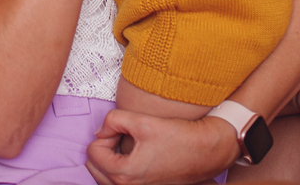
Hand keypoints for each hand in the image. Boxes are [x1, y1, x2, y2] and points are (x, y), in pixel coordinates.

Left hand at [85, 108, 235, 184]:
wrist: (206, 151)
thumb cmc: (178, 137)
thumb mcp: (142, 121)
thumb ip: (113, 120)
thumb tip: (100, 131)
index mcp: (125, 174)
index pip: (93, 152)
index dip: (106, 134)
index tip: (123, 129)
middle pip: (94, 167)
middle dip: (104, 148)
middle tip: (122, 136)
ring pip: (105, 176)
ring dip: (110, 158)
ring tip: (128, 144)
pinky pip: (119, 180)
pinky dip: (119, 167)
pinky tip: (134, 154)